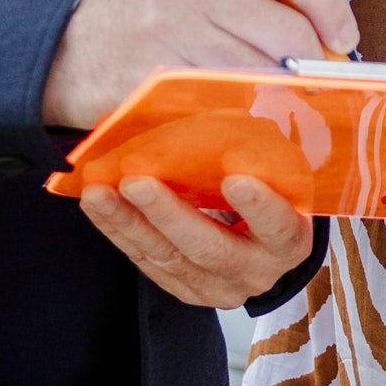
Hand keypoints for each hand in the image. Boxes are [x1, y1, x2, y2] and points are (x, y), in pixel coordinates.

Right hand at [43, 0, 354, 127]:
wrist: (72, 46)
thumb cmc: (154, 13)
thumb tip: (332, 39)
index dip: (330, 5)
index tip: (342, 40)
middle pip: (287, 32)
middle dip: (311, 67)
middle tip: (317, 86)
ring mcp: (170, 33)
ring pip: (261, 75)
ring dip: (283, 99)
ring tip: (284, 106)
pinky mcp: (155, 80)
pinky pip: (225, 106)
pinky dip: (245, 119)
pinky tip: (245, 121)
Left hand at [82, 172, 315, 309]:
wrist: (262, 247)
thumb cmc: (268, 195)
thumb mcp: (275, 177)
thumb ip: (251, 151)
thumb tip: (204, 97)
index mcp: (287, 242)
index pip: (279, 227)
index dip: (259, 206)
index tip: (235, 178)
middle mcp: (254, 271)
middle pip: (210, 249)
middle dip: (168, 214)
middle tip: (137, 181)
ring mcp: (215, 286)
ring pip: (166, 257)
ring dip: (127, 221)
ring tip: (99, 191)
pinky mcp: (181, 288)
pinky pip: (144, 260)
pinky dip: (117, 229)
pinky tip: (97, 203)